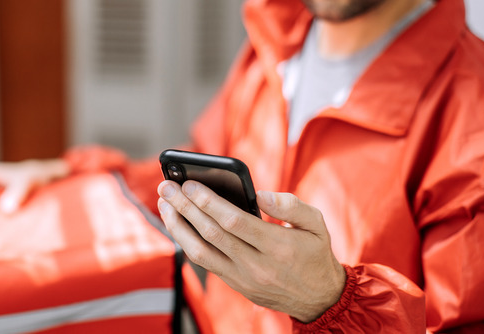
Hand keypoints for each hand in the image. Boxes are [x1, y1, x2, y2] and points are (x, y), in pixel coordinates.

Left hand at [157, 180, 345, 322]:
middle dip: (185, 207)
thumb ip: (291, 205)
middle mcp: (257, 265)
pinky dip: (186, 242)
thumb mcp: (317, 224)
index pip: (233, 221)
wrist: (319, 298)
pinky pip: (204, 263)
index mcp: (278, 246)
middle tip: (166, 187)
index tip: (190, 184)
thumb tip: (260, 194)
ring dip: (178, 226)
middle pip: (211, 233)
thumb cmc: (315, 253)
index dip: (208, 201)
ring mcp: (243, 278)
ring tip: (164, 204)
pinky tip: (177, 223)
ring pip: (200, 252)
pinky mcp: (235, 285)